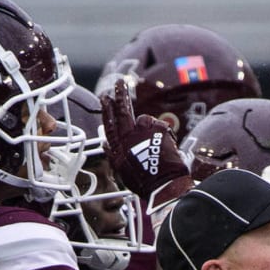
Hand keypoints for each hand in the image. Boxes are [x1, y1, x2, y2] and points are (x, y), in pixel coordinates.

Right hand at [102, 80, 189, 203]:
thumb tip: (104, 143)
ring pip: (144, 120)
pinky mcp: (158, 130)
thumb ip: (112, 154)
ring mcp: (144, 132)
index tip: (105, 98)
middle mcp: (128, 137)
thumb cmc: (145, 182)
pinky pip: (159, 126)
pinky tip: (165, 145)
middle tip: (119, 83)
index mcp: (118, 147)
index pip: (109, 124)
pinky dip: (162, 133)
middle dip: (120, 96)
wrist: (164, 185)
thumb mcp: (122, 170)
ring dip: (147, 126)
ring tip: (153, 142)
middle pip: (122, 112)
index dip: (107, 110)